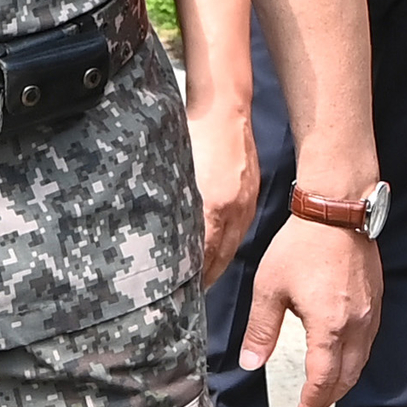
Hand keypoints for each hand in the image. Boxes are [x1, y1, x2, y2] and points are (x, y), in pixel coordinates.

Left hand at [187, 104, 259, 282]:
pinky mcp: (251, 195)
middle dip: (204, 280)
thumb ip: (170, 201)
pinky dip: (227, 246)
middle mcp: (233, 209)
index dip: (190, 277)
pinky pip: (240, 231)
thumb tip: (155, 230)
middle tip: (186, 298)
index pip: (202, 255)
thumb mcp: (174, 168)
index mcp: (212, 205)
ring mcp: (246, 203)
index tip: (176, 293)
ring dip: (216, 266)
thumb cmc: (194, 132)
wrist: (225, 108)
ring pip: (232, 246)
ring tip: (200, 282)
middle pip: (219, 257)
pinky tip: (216, 252)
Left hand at [240, 215, 381, 406]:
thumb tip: (250, 363)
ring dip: (344, 379)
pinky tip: (341, 355)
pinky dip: (355, 358)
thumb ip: (261, 330)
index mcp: (329, 327)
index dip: (312, 404)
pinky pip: (368, 341)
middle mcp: (356, 324)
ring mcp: (369, 312)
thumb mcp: (269, 289)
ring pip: (361, 361)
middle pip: (347, 377)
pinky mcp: (374, 299)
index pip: (324, 380)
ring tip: (325, 388)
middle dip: (329, 397)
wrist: (336, 209)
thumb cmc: (302, 244)